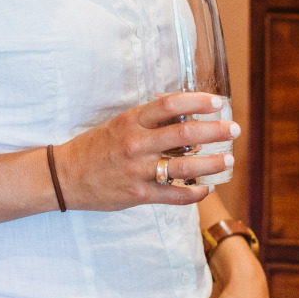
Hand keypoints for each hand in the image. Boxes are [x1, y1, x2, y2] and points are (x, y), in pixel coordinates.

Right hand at [54, 92, 237, 211]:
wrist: (65, 176)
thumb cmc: (93, 147)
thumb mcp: (118, 124)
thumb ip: (147, 120)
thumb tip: (182, 114)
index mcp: (131, 121)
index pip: (170, 105)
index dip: (197, 102)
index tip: (217, 102)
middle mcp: (137, 144)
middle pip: (184, 135)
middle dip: (214, 131)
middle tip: (233, 129)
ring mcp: (138, 171)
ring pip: (185, 168)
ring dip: (212, 164)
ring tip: (228, 160)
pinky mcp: (139, 194)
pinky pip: (174, 195)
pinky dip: (194, 194)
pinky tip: (206, 189)